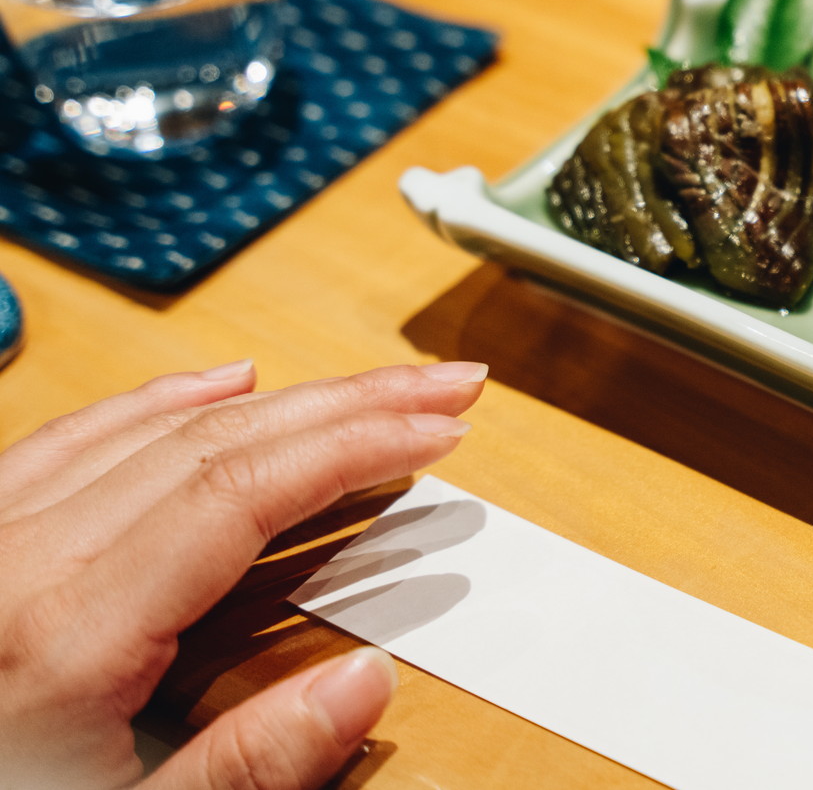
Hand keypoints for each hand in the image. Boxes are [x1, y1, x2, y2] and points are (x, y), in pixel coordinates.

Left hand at [0, 360, 486, 789]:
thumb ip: (245, 768)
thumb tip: (366, 686)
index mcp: (61, 636)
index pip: (242, 493)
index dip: (355, 445)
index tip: (441, 428)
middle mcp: (17, 565)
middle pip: (213, 440)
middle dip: (346, 404)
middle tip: (444, 387)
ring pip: (150, 427)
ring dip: (277, 398)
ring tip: (369, 388)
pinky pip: (69, 440)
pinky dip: (159, 402)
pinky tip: (217, 385)